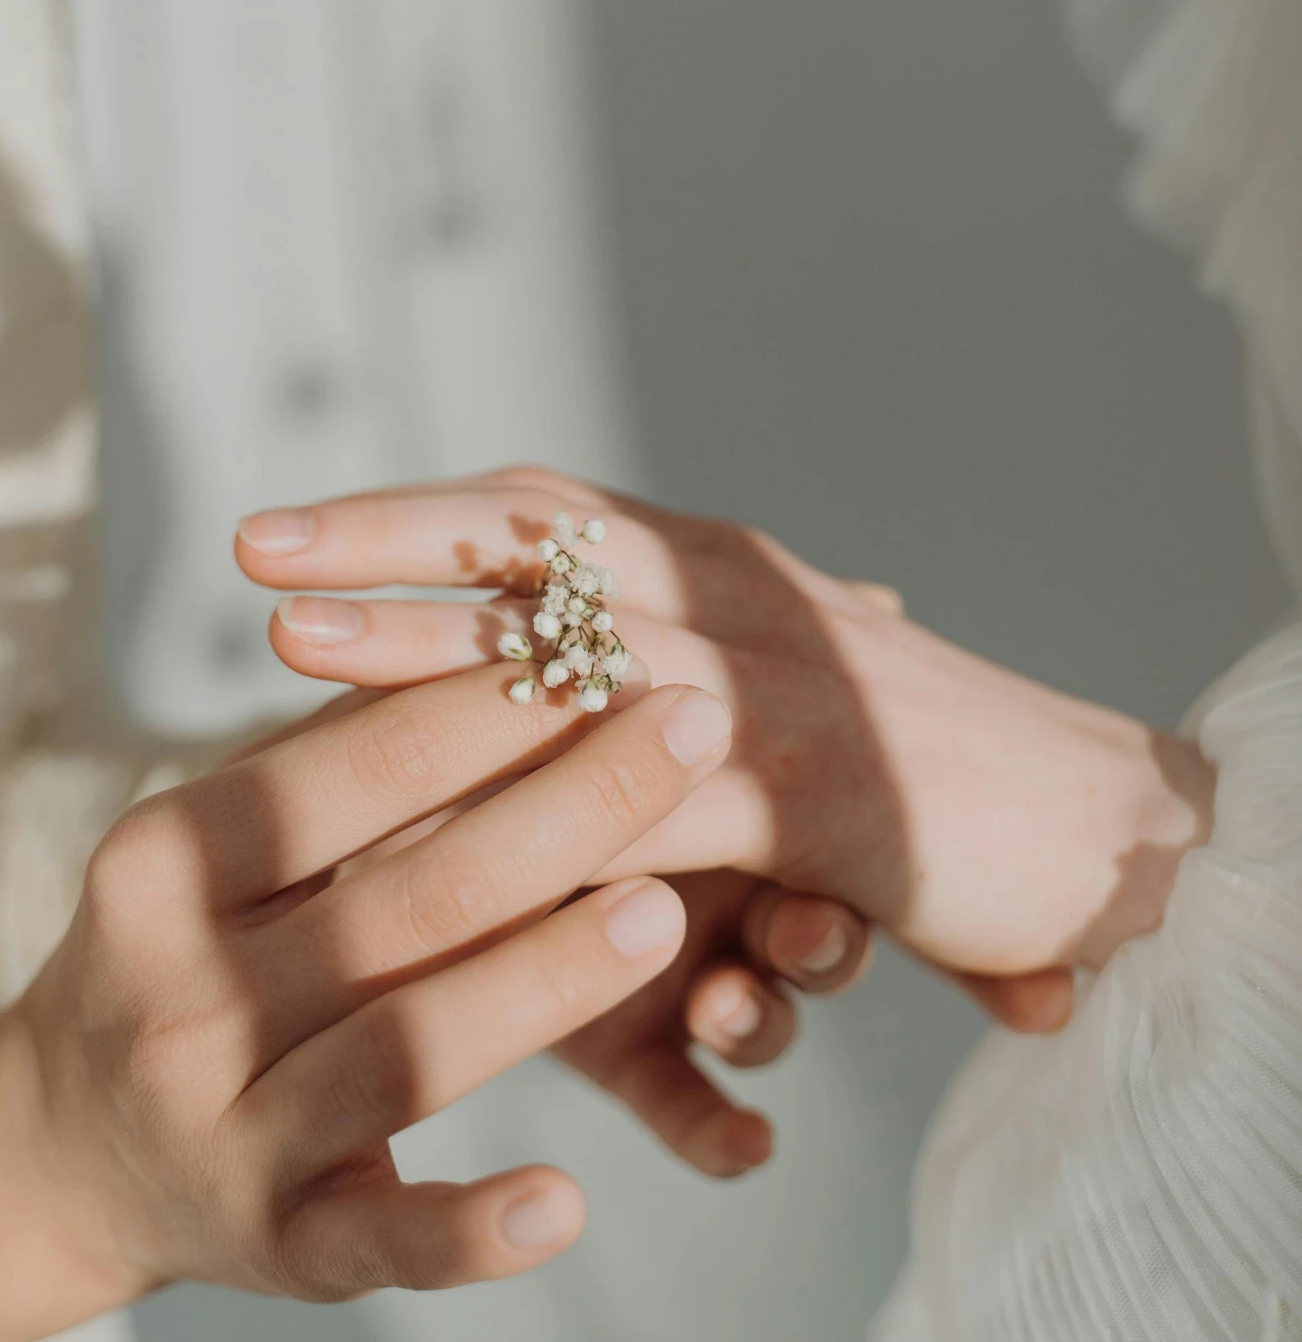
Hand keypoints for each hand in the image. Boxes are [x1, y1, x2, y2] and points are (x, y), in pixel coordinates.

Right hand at [0, 666, 732, 1341]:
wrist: (62, 1149)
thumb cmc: (186, 949)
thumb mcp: (214, 842)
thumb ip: (333, 756)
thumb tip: (496, 629)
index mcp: (168, 867)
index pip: (347, 772)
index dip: (487, 709)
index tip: (609, 650)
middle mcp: (187, 999)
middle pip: (407, 898)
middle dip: (570, 807)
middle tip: (698, 732)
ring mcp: (232, 1132)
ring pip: (411, 1052)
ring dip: (544, 980)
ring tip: (665, 911)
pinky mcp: (283, 1250)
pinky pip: (387, 1243)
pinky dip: (473, 1230)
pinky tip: (566, 1201)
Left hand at [236, 468, 1216, 1030]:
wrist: (1091, 822)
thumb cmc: (912, 767)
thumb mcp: (769, 692)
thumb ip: (659, 677)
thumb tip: (535, 674)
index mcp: (714, 568)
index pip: (539, 516)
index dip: (406, 518)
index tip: (276, 533)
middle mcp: (734, 598)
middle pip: (536, 551)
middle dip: (386, 548)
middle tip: (250, 556)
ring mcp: (776, 684)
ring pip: (576, 651)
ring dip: (430, 644)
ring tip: (298, 647)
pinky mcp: (820, 789)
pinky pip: (661, 796)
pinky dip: (547, 806)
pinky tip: (450, 825)